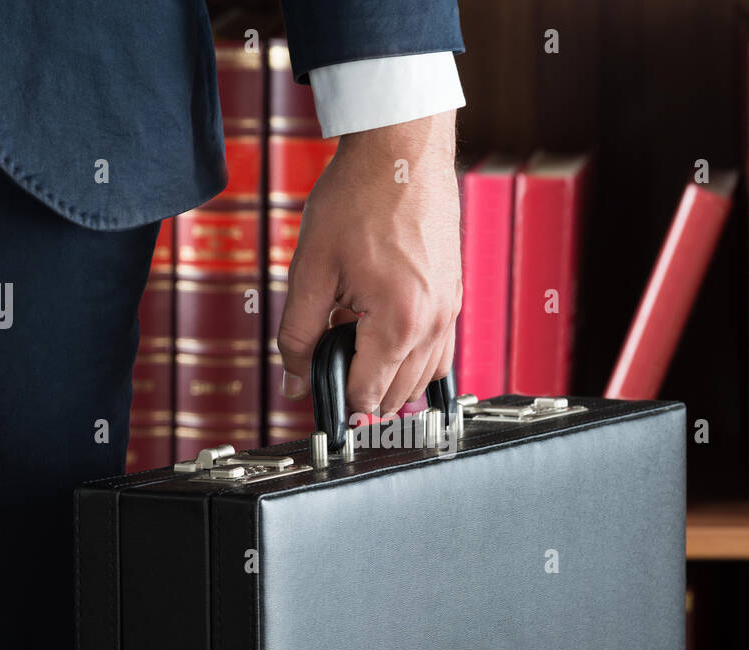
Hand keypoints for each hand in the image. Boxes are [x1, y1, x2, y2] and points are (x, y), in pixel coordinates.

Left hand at [277, 111, 461, 416]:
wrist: (400, 149)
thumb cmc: (359, 196)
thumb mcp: (311, 269)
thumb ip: (299, 334)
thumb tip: (295, 380)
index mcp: (397, 322)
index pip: (367, 394)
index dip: (336, 401)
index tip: (317, 398)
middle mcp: (433, 323)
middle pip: (398, 395)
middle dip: (361, 392)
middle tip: (326, 369)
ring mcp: (450, 310)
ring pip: (423, 378)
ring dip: (389, 379)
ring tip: (352, 349)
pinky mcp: (454, 295)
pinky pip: (439, 349)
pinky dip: (412, 358)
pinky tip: (381, 336)